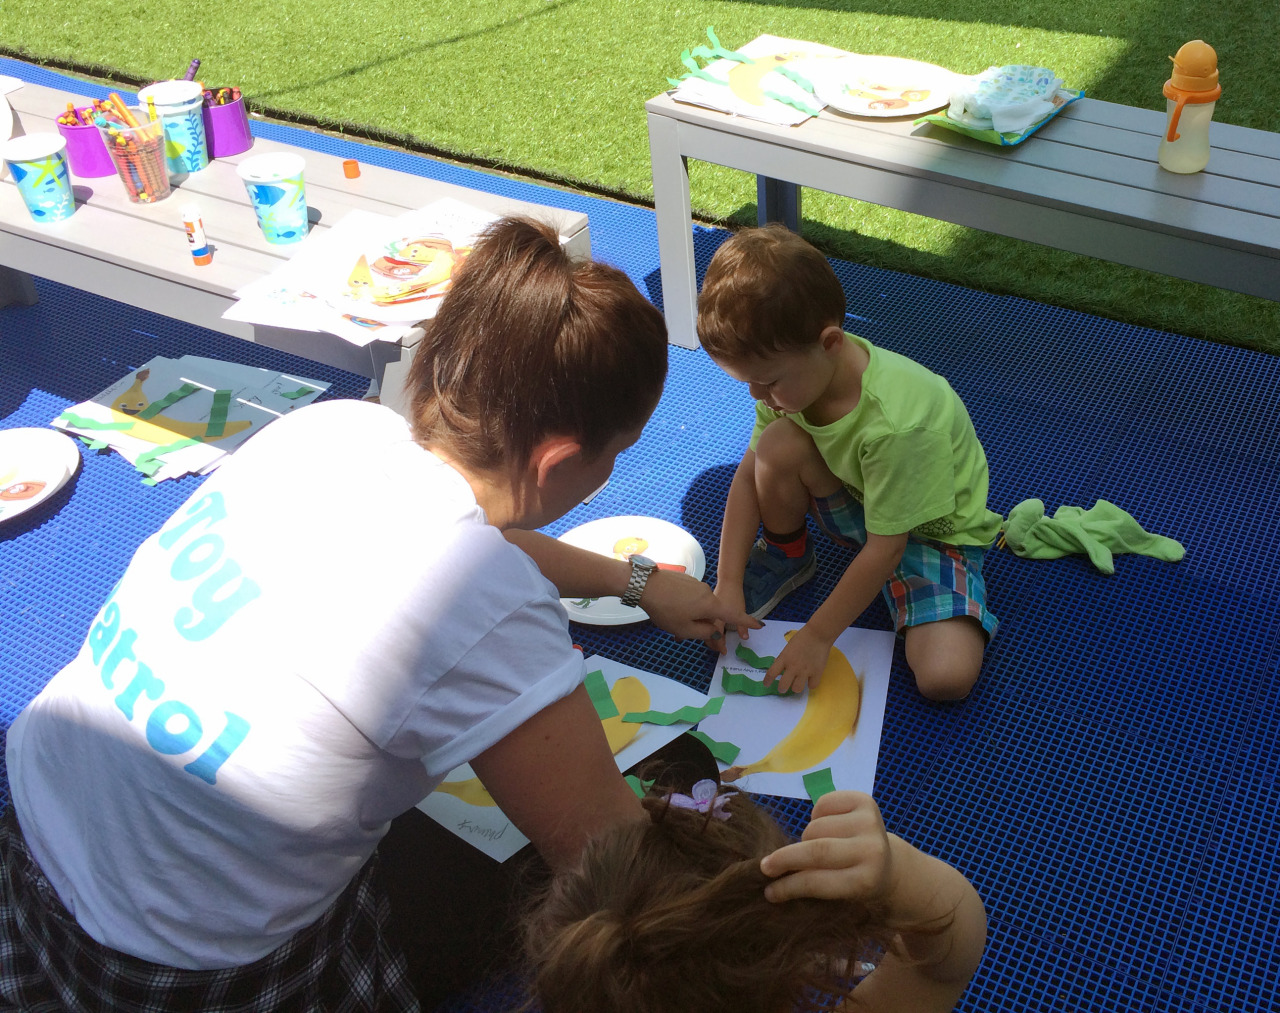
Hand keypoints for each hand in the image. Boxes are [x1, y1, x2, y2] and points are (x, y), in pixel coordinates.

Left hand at [640, 569, 760, 642]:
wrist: (644, 584)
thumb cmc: (666, 610)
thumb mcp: (685, 629)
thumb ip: (704, 632)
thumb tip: (715, 630)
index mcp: (711, 605)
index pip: (733, 615)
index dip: (747, 622)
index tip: (759, 625)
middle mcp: (707, 592)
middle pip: (714, 613)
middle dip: (710, 628)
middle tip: (705, 644)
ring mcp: (696, 585)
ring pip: (700, 606)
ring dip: (694, 618)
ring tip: (676, 626)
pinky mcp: (685, 581)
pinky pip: (691, 598)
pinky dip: (687, 607)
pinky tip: (671, 611)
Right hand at [701, 583, 751, 653]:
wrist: (727, 582)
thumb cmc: (733, 596)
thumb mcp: (740, 611)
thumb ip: (742, 627)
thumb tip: (745, 638)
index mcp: (716, 619)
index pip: (716, 637)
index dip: (720, 646)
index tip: (724, 652)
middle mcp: (708, 618)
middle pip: (706, 635)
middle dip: (711, 644)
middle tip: (718, 650)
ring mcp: (704, 615)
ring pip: (702, 629)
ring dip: (706, 637)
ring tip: (714, 643)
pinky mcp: (704, 612)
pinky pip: (701, 624)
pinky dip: (703, 629)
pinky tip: (707, 631)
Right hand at [759, 791, 892, 904]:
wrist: (891, 866)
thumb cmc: (856, 885)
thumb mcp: (840, 897)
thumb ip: (812, 888)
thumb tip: (772, 885)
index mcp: (866, 881)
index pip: (817, 881)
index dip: (788, 886)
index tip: (769, 891)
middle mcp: (872, 850)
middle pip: (815, 850)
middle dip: (784, 858)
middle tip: (765, 867)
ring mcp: (870, 822)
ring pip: (815, 826)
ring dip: (806, 838)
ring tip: (815, 846)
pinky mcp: (866, 801)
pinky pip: (822, 804)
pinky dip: (816, 816)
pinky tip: (828, 826)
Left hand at [764, 624, 832, 694]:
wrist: (818, 634)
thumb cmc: (802, 638)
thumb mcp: (787, 648)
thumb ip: (783, 658)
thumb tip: (779, 667)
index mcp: (784, 659)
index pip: (771, 673)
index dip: (767, 681)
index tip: (766, 684)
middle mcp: (793, 667)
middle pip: (783, 685)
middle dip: (782, 689)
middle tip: (783, 688)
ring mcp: (805, 671)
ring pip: (797, 689)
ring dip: (796, 687)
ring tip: (798, 683)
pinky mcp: (817, 673)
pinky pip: (812, 686)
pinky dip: (811, 684)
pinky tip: (810, 679)